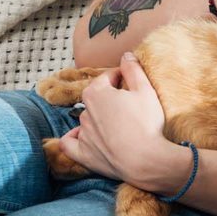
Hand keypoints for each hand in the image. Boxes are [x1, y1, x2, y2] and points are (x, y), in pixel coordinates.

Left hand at [59, 52, 167, 181]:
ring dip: (98, 117)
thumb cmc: (146, 123)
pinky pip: (70, 144)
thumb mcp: (145, 90)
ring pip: (87, 119)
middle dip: (110, 97)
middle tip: (128, 102)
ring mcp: (83, 133)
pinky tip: (80, 137)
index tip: (131, 80)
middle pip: (96, 97)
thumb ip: (133, 69)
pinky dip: (73, 139)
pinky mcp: (83, 154)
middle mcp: (85, 111)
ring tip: (117, 123)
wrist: (146, 160)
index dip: (121, 76)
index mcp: (96, 92)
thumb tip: (126, 55)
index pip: (107, 77)